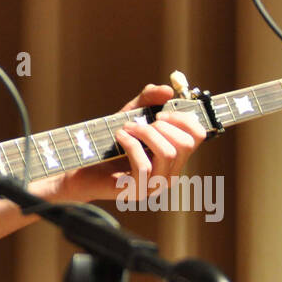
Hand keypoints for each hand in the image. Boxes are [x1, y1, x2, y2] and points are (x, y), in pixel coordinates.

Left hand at [50, 83, 206, 202]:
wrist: (83, 167)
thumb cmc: (110, 142)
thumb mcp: (130, 114)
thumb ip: (148, 99)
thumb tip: (168, 90)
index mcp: (175, 156)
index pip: (198, 135)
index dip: (183, 119)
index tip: (160, 113)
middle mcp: (170, 172)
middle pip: (185, 144)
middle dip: (161, 126)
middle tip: (139, 123)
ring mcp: (156, 185)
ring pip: (167, 153)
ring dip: (145, 133)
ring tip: (126, 128)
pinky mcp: (137, 191)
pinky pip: (145, 165)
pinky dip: (132, 144)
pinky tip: (119, 137)